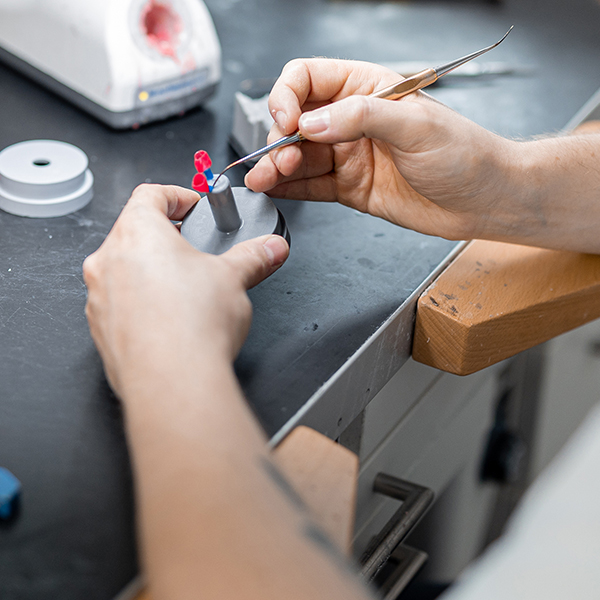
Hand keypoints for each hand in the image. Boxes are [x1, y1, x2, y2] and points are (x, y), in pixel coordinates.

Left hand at [83, 184, 288, 398]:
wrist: (172, 381)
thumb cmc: (192, 325)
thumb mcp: (234, 278)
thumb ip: (253, 256)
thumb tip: (271, 247)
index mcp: (137, 232)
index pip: (150, 193)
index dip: (177, 195)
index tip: (193, 206)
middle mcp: (108, 260)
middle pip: (134, 231)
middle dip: (167, 236)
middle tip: (195, 249)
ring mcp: (100, 296)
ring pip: (125, 268)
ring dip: (152, 270)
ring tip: (185, 288)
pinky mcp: (102, 329)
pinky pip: (120, 302)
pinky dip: (142, 301)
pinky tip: (170, 318)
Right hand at [245, 58, 517, 240]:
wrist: (482, 200)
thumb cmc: (464, 154)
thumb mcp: (416, 125)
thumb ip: (362, 117)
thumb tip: (312, 122)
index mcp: (367, 89)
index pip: (309, 79)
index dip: (288, 95)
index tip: (286, 120)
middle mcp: (353, 121)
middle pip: (297, 121)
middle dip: (279, 138)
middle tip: (278, 159)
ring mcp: (349, 155)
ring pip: (299, 156)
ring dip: (277, 166)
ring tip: (264, 179)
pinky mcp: (349, 187)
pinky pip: (311, 186)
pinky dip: (289, 189)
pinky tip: (273, 190)